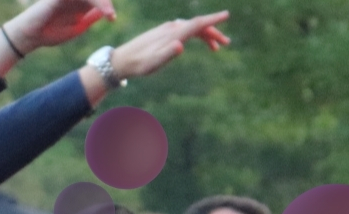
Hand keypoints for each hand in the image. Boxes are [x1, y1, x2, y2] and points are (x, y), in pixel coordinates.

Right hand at [4, 0, 114, 52]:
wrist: (31, 36)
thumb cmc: (51, 33)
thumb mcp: (77, 28)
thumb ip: (90, 19)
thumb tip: (106, 13)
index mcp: (80, 5)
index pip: (97, 2)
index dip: (106, 7)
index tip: (112, 19)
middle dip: (104, 3)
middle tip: (111, 16)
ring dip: (99, 2)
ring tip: (106, 12)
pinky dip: (88, 2)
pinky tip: (93, 7)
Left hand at [109, 11, 229, 79]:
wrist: (122, 60)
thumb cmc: (140, 64)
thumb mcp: (154, 63)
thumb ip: (168, 54)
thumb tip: (180, 45)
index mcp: (172, 34)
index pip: (197, 24)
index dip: (213, 19)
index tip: (227, 14)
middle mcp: (171, 28)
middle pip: (197, 26)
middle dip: (213, 32)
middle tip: (226, 43)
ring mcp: (167, 29)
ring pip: (191, 28)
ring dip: (205, 36)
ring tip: (216, 48)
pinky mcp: (163, 33)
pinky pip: (184, 30)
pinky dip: (194, 35)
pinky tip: (196, 42)